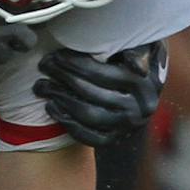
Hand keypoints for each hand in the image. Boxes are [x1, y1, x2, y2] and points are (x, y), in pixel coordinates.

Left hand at [35, 41, 164, 148]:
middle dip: (64, 77)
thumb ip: (138, 50)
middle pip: (93, 93)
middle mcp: (140, 109)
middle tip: (45, 65)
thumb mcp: (142, 49)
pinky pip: (88, 137)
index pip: (105, 75)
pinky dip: (66, 122)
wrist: (138, 96)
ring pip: (89, 115)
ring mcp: (127, 126)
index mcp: (146, 84)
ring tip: (43, 84)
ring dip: (61, 98)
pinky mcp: (114, 139)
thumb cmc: (132, 62)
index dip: (77, 64)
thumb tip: (136, 66)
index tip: (58, 55)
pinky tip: (51, 106)